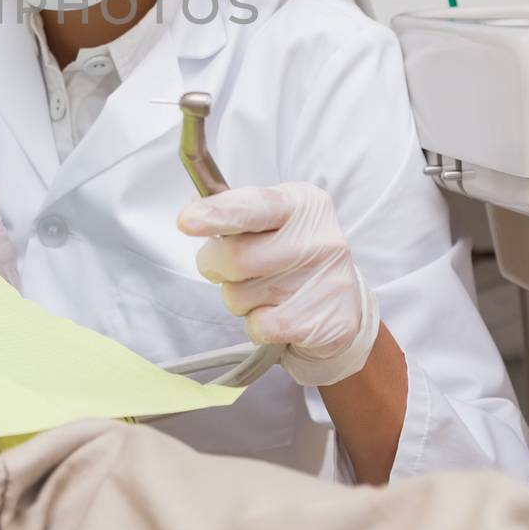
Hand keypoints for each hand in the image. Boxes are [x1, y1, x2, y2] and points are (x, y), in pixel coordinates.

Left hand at [177, 182, 379, 386]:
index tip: (187, 221)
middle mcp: (321, 237)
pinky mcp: (327, 322)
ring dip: (237, 299)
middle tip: (227, 269)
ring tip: (264, 293)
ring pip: (240, 296)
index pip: (254, 206)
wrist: (341, 309)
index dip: (218, 213)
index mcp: (302, 203)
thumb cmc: (291, 259)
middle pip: (236, 257)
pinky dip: (256, 324)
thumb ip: (233, 212)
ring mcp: (328, 280)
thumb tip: (193, 209)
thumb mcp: (270, 222)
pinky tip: (278, 315)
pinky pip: (259, 326)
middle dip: (215, 266)